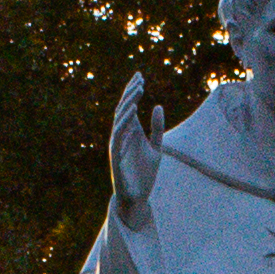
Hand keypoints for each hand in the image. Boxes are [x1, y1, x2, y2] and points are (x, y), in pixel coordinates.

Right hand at [106, 73, 165, 248]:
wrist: (138, 197)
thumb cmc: (145, 174)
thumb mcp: (156, 147)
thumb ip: (157, 128)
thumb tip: (158, 106)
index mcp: (129, 132)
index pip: (128, 106)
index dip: (133, 91)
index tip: (141, 76)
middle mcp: (121, 136)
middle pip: (123, 109)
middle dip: (131, 93)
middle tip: (140, 78)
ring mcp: (117, 146)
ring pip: (119, 121)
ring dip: (128, 106)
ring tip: (138, 92)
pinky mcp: (116, 158)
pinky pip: (118, 137)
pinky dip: (124, 124)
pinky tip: (133, 112)